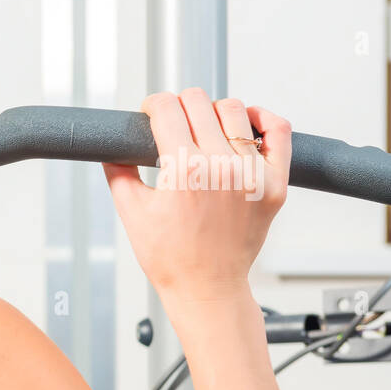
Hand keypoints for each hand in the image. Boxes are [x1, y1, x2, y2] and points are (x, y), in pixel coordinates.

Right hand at [104, 88, 290, 303]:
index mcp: (183, 170)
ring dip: (213, 111)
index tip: (150, 113)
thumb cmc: (170, 257)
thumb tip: (112, 147)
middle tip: (173, 122)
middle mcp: (220, 166)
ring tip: (204, 129)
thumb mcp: (132, 212)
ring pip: (235, 110)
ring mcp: (252, 173)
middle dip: (179, 105)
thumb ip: (118, 172)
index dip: (152, 104)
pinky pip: (278, 131)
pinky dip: (262, 119)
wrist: (206, 287)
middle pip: (199, 102)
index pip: (167, 109)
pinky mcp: (275, 183)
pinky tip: (246, 124)